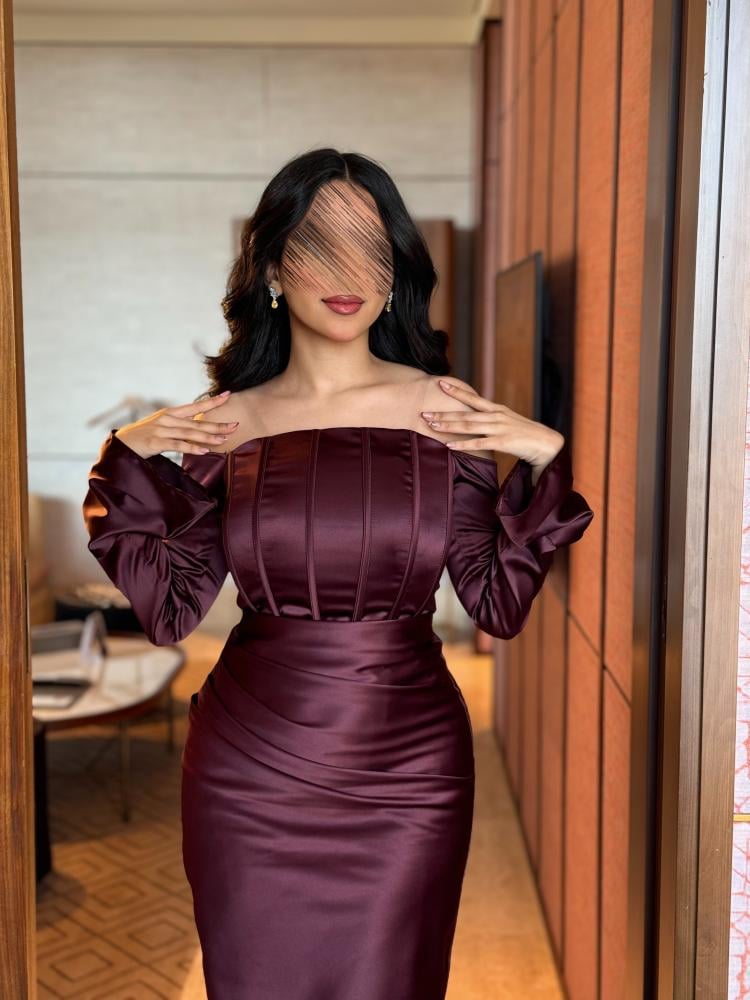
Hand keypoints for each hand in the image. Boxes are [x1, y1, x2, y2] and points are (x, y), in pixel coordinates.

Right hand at [114, 391, 239, 458]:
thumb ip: (179, 427)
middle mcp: (168, 419)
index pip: (195, 406)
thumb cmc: (144, 436)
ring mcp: (162, 430)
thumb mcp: (162, 427)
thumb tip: (198, 430)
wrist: (121, 444)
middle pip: (197, 422)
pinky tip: (204, 451)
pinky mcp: (156, 442)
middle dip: (218, 424)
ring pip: (190, 433)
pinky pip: (177, 445)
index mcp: (171, 413)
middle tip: (236, 425)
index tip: (228, 395)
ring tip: (224, 439)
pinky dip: (192, 448)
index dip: (212, 402)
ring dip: (208, 437)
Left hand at [421, 379, 564, 469]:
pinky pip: (479, 443)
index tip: (440, 383)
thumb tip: (474, 419)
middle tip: (424, 412)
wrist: (546, 444)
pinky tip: (449, 445)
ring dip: (448, 426)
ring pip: (468, 426)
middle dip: (443, 413)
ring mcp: (499, 428)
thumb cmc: (524, 434)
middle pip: (465, 413)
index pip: (473, 397)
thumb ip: (490, 419)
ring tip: (431, 426)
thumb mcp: (506, 422)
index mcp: (496, 409)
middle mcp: (496, 416)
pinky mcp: (502, 442)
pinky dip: (463, 444)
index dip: (456, 390)